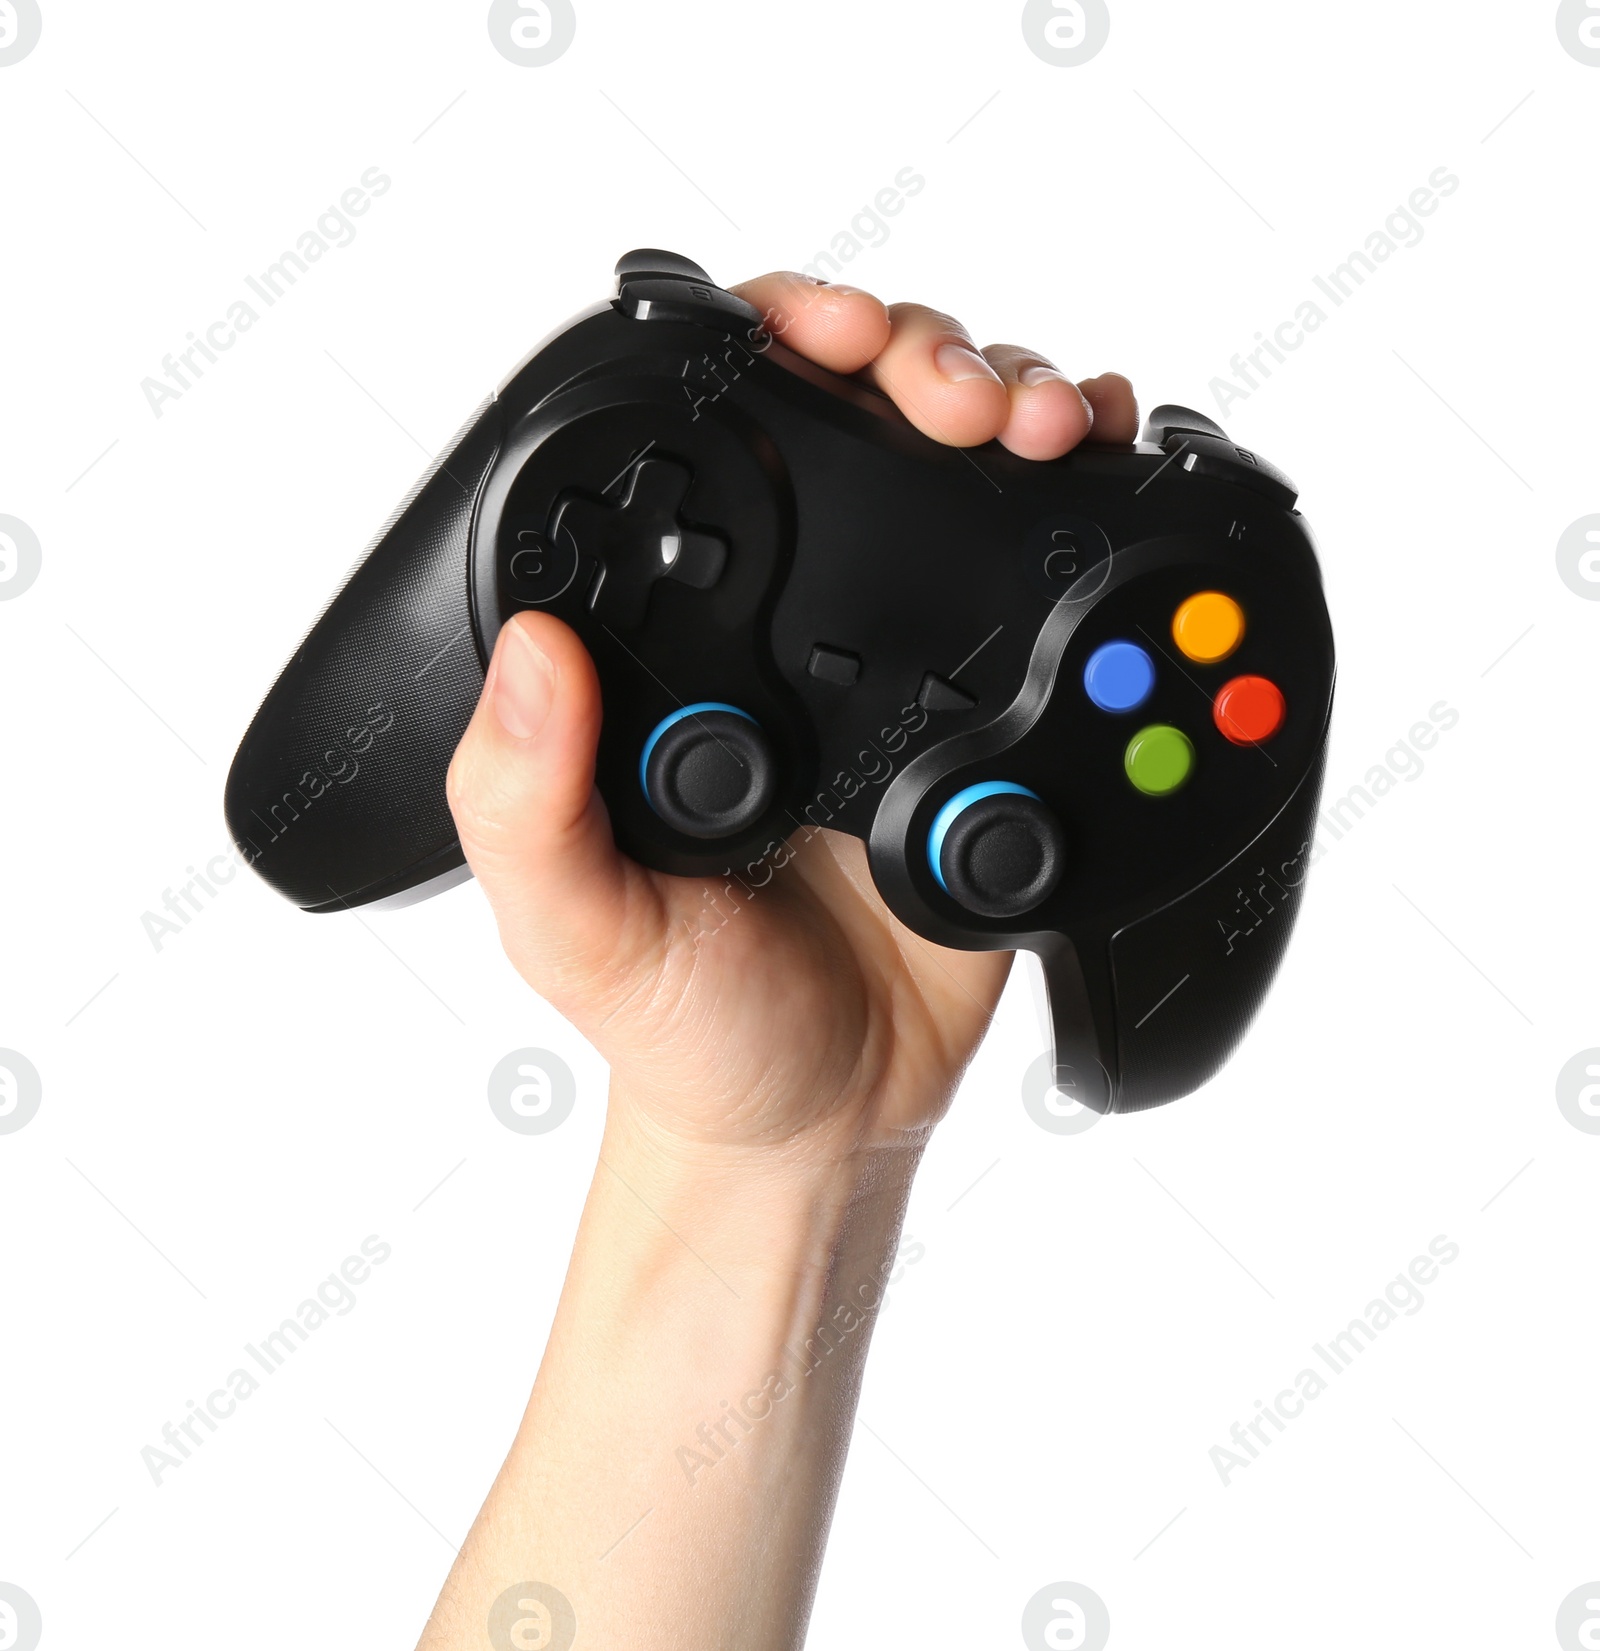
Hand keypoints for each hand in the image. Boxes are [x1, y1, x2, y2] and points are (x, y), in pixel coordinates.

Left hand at [446, 273, 1136, 1166]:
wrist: (832, 1111)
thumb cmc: (692, 1028)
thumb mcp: (580, 936)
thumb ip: (526, 809)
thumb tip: (530, 656)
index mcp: (680, 649)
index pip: (712, 447)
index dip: (764, 349)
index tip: (817, 339)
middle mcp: (794, 631)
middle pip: (862, 424)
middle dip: (922, 360)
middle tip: (959, 399)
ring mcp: (905, 664)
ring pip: (967, 480)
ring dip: (1019, 407)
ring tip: (1048, 429)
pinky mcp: (997, 716)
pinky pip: (1051, 586)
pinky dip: (1091, 514)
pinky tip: (1097, 492)